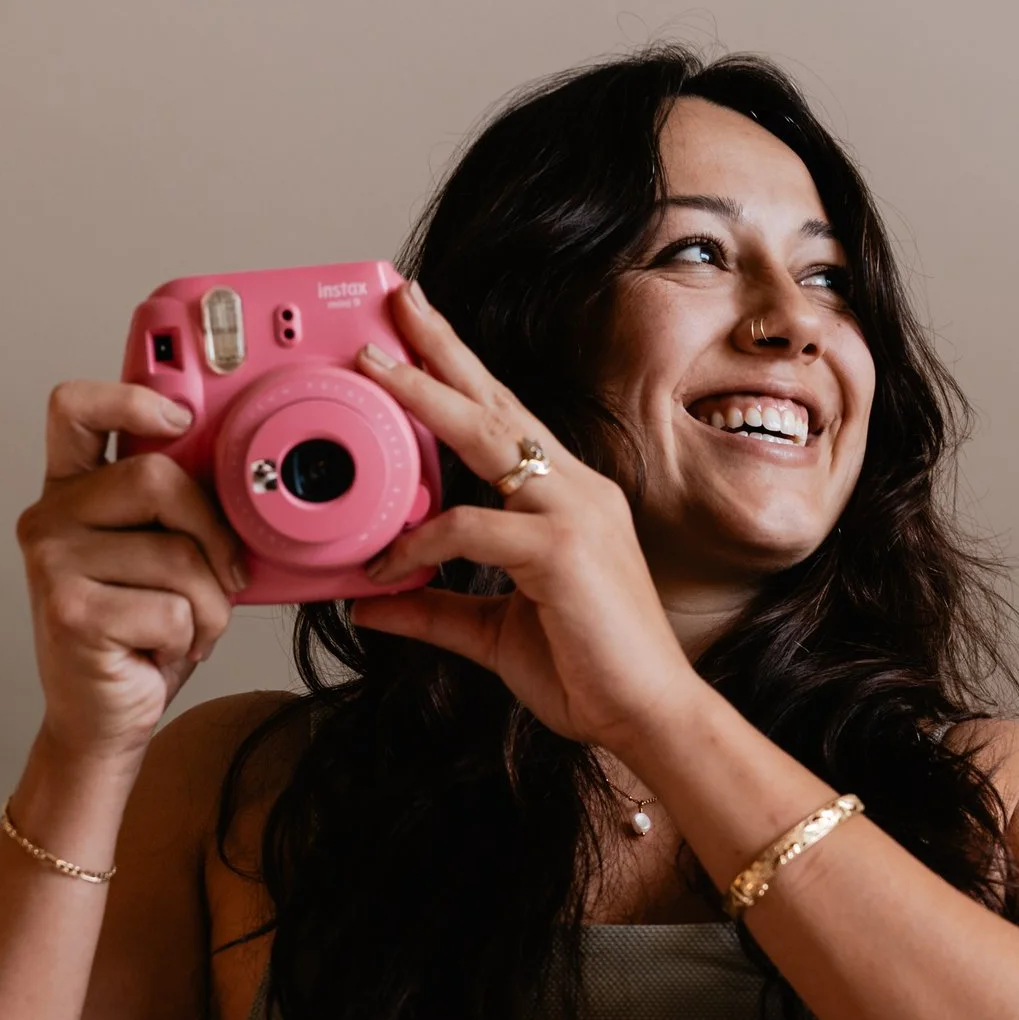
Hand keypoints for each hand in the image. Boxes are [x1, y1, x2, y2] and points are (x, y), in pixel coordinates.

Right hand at [16, 383, 247, 764]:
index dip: (129, 397)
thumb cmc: (140, 634)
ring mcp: (50, 563)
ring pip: (176, 553)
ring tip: (189, 627)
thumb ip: (178, 508)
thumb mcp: (163, 556)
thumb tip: (240, 473)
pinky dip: (191, 636)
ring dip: (210, 603)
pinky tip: (163, 650)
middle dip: (213, 530)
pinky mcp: (69, 611)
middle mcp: (49, 517)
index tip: (180, 421)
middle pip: (154, 478)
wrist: (103, 719)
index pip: (74, 408)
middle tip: (227, 576)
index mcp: (72, 490)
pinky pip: (171, 607)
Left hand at [350, 288, 700, 754]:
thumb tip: (369, 598)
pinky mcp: (563, 550)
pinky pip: (472, 526)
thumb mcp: (491, 634)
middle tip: (399, 302)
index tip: (417, 342)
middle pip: (499, 403)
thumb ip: (432, 610)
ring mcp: (575, 513)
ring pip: (489, 437)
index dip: (461, 378)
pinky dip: (420, 539)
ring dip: (427, 396)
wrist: (649, 717)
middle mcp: (576, 491)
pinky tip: (385, 563)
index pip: (507, 420)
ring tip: (376, 365)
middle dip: (444, 348)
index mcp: (569, 500)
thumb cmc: (590, 671)